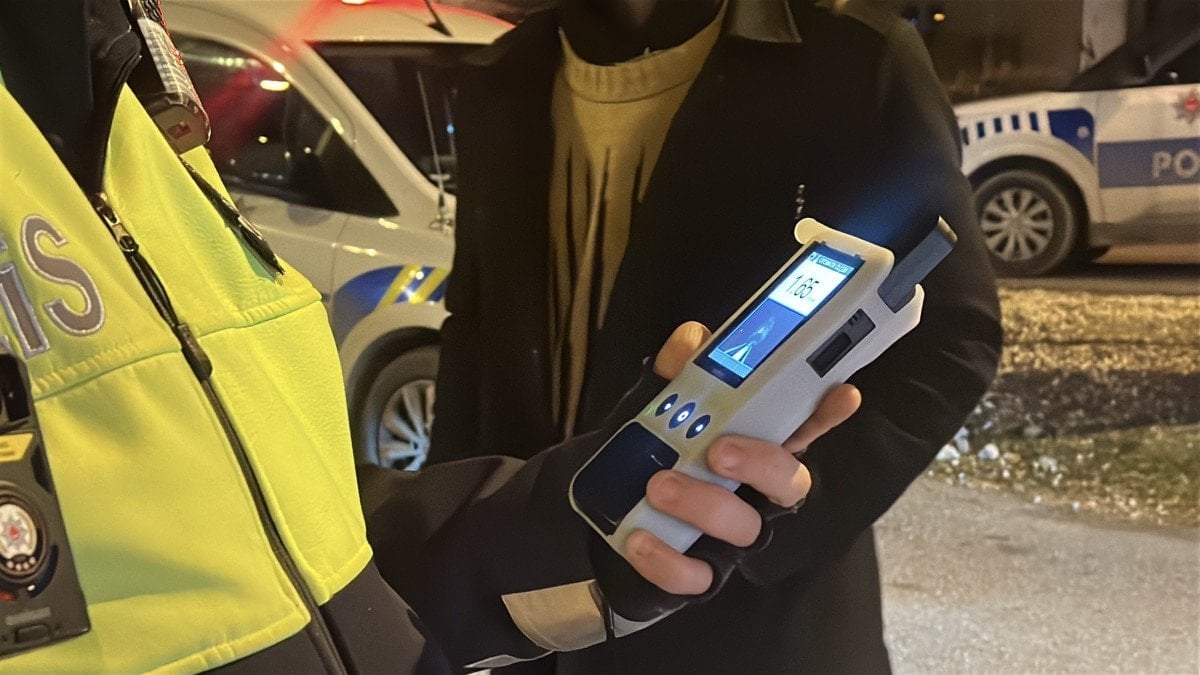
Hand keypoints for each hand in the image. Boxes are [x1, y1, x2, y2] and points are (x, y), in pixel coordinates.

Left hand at [624, 322, 860, 594]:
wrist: (603, 507)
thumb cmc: (648, 449)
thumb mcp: (656, 401)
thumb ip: (677, 369)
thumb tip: (692, 340)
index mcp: (755, 444)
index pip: (803, 425)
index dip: (827, 413)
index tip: (842, 393)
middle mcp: (755, 492)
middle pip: (789, 482)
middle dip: (761, 462)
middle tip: (719, 450)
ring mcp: (730, 537)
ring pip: (745, 528)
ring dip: (704, 504)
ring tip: (659, 486)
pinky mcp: (698, 572)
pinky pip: (697, 576)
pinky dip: (669, 559)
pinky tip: (641, 537)